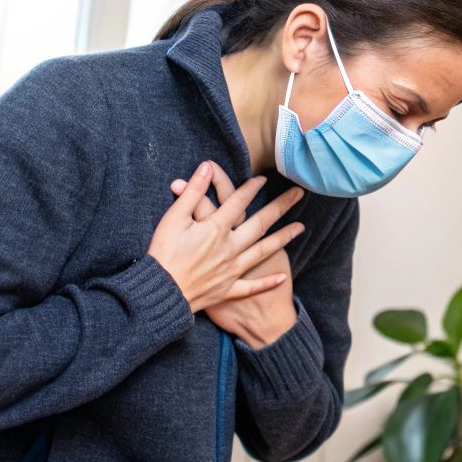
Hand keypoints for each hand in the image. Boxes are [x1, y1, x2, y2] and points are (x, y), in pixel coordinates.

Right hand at [148, 161, 304, 313]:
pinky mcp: (227, 289)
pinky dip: (267, 281)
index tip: (264, 179)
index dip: (251, 188)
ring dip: (283, 238)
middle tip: (299, 194)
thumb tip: (206, 168)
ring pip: (263, 250)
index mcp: (216, 229)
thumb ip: (193, 192)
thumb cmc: (162, 254)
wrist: (160, 293)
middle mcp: (230, 247)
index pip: (238, 202)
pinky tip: (283, 276)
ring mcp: (231, 269)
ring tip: (301, 228)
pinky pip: (251, 286)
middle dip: (281, 206)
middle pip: (261, 223)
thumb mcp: (173, 218)